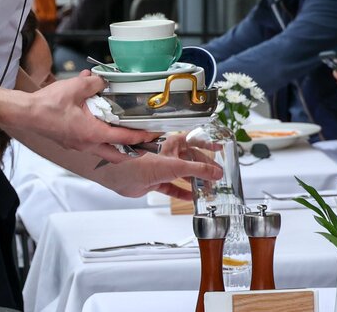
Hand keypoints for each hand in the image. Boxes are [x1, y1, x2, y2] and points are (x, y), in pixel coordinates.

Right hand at [19, 70, 158, 163]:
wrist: (25, 113)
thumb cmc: (47, 105)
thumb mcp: (76, 87)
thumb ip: (96, 84)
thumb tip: (104, 81)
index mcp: (92, 133)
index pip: (125, 138)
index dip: (142, 136)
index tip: (154, 133)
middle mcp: (87, 144)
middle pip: (118, 155)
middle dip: (134, 150)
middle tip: (146, 142)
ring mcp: (78, 145)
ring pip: (105, 152)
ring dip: (119, 146)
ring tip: (129, 134)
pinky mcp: (71, 142)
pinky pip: (92, 145)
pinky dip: (103, 138)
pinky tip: (101, 120)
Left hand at [96, 133, 223, 198]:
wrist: (117, 174)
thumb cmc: (137, 161)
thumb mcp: (173, 166)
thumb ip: (196, 170)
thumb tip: (215, 173)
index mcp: (171, 142)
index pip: (194, 139)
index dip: (207, 142)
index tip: (220, 147)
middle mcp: (166, 153)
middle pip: (190, 159)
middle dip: (204, 167)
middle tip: (216, 175)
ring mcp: (160, 167)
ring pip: (182, 174)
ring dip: (194, 181)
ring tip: (207, 188)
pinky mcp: (154, 181)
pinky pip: (172, 187)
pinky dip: (181, 192)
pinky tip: (191, 197)